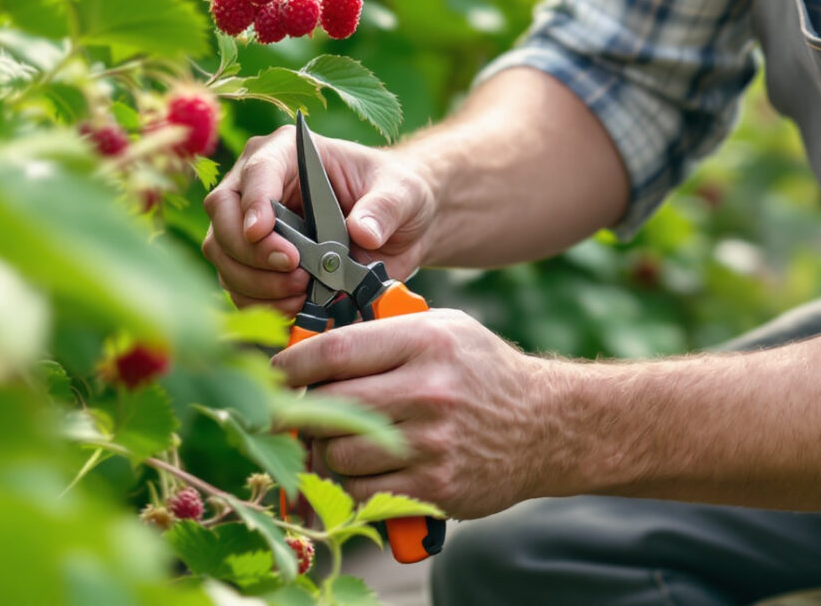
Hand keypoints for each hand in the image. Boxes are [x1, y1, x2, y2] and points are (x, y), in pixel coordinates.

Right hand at [201, 124, 438, 313]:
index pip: (258, 170)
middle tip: (295, 271)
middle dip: (251, 249)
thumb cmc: (395, 195)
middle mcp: (258, 183)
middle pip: (223, 213)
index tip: (263, 231)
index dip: (254, 201)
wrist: (398, 229)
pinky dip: (261, 302)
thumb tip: (362, 232)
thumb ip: (384, 209)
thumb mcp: (402, 193)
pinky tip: (296, 304)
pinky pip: (237, 286)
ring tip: (303, 291)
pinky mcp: (254, 261)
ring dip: (256, 282)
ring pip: (222, 253)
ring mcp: (250, 223)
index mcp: (289, 151)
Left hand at [272, 307, 558, 520]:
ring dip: (326, 451)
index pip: (335, 351)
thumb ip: (382, 332)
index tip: (275, 372)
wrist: (545, 425)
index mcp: (424, 342)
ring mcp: (431, 443)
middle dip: (302, 413)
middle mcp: (428, 391)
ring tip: (338, 439)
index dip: (292, 364)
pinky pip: (362, 492)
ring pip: (338, 454)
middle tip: (297, 413)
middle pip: (328, 407)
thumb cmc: (482, 371)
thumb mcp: (442, 329)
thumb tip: (311, 347)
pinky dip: (351, 484)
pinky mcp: (435, 486)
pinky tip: (362, 468)